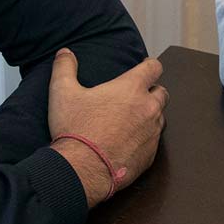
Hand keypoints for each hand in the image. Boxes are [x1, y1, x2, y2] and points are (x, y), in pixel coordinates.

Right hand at [47, 48, 167, 205]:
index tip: (142, 69)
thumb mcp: (62, 93)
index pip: (154, 67)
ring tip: (129, 121)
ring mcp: (152, 133)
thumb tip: (65, 53)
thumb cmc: (75, 129)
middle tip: (132, 98)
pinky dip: (144, 139)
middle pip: (162, 92)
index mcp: (132, 88)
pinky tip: (128, 143)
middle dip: (151, 92)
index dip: (149, 66)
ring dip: (149, 116)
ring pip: (160, 118)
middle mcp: (148, 108)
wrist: (83, 170)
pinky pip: (153, 142)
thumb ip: (64, 68)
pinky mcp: (151, 155)